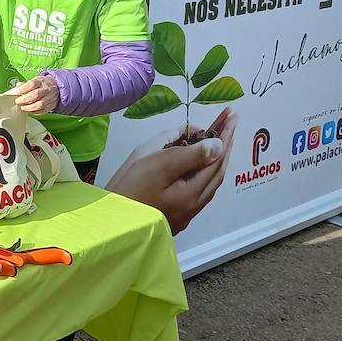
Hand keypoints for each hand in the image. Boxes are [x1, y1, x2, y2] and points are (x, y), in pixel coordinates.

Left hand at [12, 76, 59, 113]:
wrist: (56, 87)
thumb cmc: (42, 84)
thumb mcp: (34, 80)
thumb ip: (25, 84)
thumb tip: (16, 87)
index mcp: (41, 81)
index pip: (32, 84)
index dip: (22, 89)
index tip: (15, 92)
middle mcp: (46, 89)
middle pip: (35, 95)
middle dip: (24, 99)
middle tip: (17, 101)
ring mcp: (50, 98)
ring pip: (40, 105)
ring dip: (29, 107)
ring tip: (22, 107)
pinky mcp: (51, 106)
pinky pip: (42, 111)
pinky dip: (34, 112)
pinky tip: (29, 111)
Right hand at [104, 107, 236, 234]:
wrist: (108, 225)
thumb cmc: (129, 190)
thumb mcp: (158, 165)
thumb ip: (190, 155)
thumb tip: (218, 145)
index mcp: (193, 193)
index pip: (217, 158)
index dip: (226, 134)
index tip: (232, 114)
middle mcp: (194, 205)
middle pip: (217, 170)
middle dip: (225, 143)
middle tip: (228, 121)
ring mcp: (185, 213)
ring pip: (209, 181)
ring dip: (216, 158)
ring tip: (217, 138)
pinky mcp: (174, 215)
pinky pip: (198, 188)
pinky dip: (204, 171)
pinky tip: (198, 165)